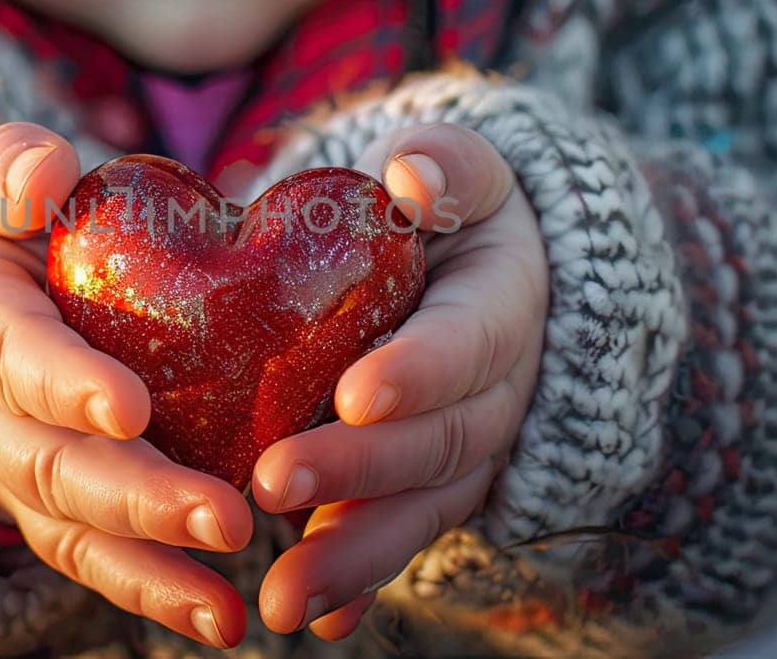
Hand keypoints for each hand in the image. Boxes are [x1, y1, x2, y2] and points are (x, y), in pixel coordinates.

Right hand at [0, 122, 252, 649]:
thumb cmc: (13, 236)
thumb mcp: (1, 187)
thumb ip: (13, 168)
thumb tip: (42, 173)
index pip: (13, 356)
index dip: (64, 386)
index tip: (130, 408)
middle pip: (51, 466)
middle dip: (136, 494)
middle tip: (224, 514)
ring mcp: (17, 474)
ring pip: (73, 530)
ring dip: (152, 564)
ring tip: (228, 602)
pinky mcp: (53, 515)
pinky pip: (98, 562)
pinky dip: (155, 593)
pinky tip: (222, 619)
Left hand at [250, 123, 547, 639]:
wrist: (488, 269)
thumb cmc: (453, 207)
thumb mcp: (466, 168)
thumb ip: (451, 164)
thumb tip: (412, 172)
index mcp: (503, 305)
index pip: (470, 342)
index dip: (420, 371)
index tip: (355, 393)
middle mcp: (499, 392)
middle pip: (440, 441)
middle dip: (361, 469)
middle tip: (273, 486)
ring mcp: (469, 450)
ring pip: (422, 509)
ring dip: (354, 554)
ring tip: (285, 600)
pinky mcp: (432, 489)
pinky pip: (404, 537)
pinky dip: (362, 582)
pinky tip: (319, 622)